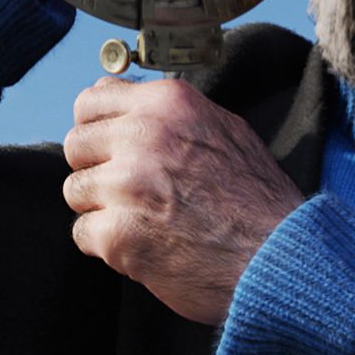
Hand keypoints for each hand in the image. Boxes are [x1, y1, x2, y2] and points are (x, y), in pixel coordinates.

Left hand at [62, 76, 303, 324]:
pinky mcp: (117, 233)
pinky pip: (82, 233)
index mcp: (168, 103)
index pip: (92, 100)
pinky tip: (142, 246)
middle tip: (129, 192)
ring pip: (75, 190)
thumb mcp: (227, 130)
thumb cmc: (259, 199)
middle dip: (96, 168)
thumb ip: (171, 114)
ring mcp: (125, 185)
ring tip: (143, 220)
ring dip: (101, 208)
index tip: (109, 147)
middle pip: (76, 144)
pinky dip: (106, 245)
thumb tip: (122, 97)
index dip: (98, 127)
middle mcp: (142, 135)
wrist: (279, 257)